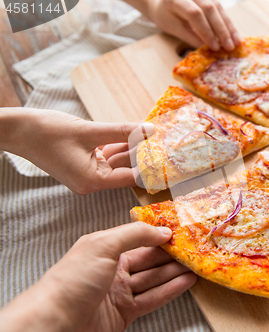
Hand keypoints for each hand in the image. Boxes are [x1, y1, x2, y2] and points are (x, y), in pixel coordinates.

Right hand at [0, 107, 152, 194]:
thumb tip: (149, 130)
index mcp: (92, 182)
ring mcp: (86, 172)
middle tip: (165, 141)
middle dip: (144, 153)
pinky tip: (134, 132)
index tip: (170, 159)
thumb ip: (122, 131)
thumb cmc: (47, 132)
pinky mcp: (82, 162)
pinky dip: (118, 143)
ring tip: (154, 133)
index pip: (130, 177)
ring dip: (132, 146)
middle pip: (125, 168)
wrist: (16, 129)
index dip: (151, 167)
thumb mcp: (90, 131)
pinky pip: (106, 154)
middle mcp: (91, 181)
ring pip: (117, 159)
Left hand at [0, 222, 196, 331]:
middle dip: (171, 254)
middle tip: (194, 248)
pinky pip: (152, 298)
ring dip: (175, 272)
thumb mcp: (102, 245)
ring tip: (196, 264)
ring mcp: (119, 293)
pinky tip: (186, 282)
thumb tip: (162, 230)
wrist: (53, 323)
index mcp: (105, 249)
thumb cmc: (72, 280)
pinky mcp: (125, 313)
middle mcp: (113, 269)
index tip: (181, 231)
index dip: (159, 235)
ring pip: (154, 279)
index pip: (138, 239)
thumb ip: (134, 234)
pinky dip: (171, 290)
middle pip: (149, 259)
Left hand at [144, 0, 239, 50]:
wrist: (164, 2)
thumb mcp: (174, 28)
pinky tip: (234, 35)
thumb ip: (191, 37)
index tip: (214, 47)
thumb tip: (209, 49)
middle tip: (229, 47)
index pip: (194, 14)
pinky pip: (221, 9)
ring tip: (236, 43)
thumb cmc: (167, 17)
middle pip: (210, 9)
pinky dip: (228, 23)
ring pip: (218, 8)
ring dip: (229, 27)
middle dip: (221, 30)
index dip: (206, 31)